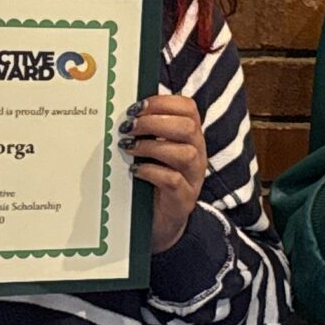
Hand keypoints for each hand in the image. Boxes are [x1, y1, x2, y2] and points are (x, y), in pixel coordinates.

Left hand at [123, 94, 208, 253]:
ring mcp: (193, 178)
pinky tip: (135, 170)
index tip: (137, 107)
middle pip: (188, 127)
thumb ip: (147, 131)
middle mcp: (197, 154)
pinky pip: (173, 180)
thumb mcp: (152, 151)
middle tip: (128, 127)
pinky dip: (151, 171)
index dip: (163, 102)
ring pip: (184, 153)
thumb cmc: (153, 180)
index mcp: (190, 137)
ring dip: (152, 146)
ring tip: (128, 148)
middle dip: (154, 122)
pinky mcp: (184, 200)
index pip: (189, 108)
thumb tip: (127, 110)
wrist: (161, 222)